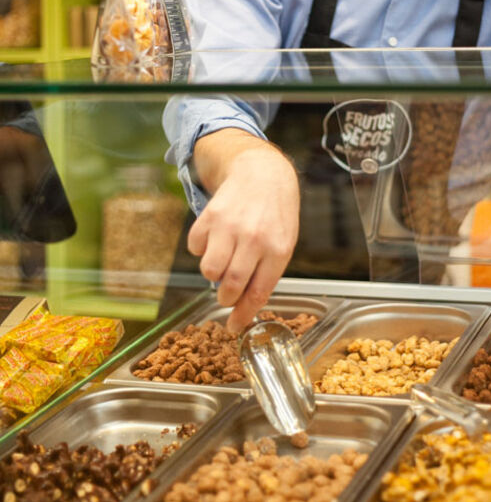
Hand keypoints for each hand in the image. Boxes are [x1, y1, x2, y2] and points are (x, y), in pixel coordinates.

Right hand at [187, 130, 299, 333]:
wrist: (262, 174)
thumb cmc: (275, 214)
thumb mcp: (283, 243)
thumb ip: (266, 273)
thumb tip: (245, 306)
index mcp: (277, 249)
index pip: (258, 292)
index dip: (243, 315)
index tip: (233, 327)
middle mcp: (253, 238)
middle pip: (231, 285)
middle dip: (226, 299)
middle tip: (227, 295)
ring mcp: (230, 226)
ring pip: (209, 270)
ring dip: (213, 274)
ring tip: (223, 262)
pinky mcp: (210, 216)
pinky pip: (195, 248)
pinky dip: (201, 250)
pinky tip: (215, 239)